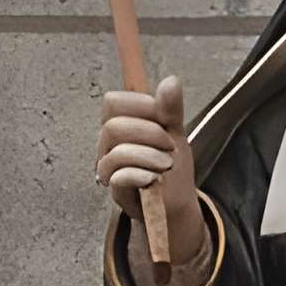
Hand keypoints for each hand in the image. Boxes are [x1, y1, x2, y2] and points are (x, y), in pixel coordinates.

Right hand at [96, 74, 206, 267]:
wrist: (176, 204)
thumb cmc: (171, 167)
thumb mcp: (175, 133)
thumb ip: (171, 109)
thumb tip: (171, 81)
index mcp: (121, 125)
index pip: (113, 102)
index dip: (140, 105)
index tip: (165, 118)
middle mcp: (109, 146)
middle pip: (113, 126)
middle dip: (148, 133)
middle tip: (170, 146)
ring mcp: (110, 169)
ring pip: (116, 152)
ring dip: (148, 156)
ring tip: (167, 165)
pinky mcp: (116, 192)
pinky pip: (118, 177)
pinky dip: (140, 174)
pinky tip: (155, 179)